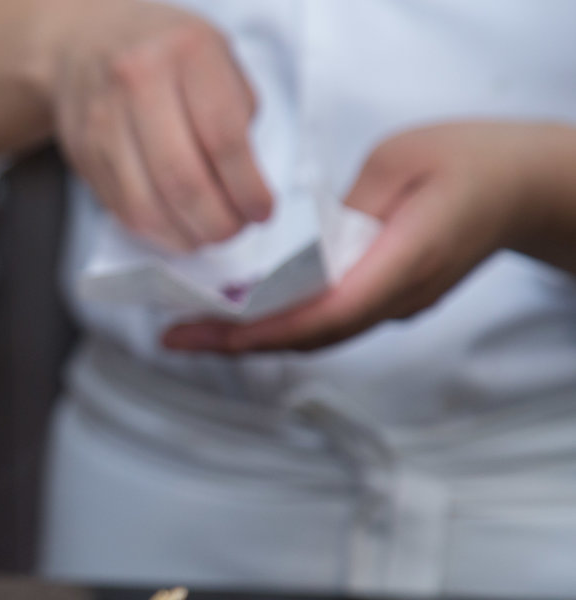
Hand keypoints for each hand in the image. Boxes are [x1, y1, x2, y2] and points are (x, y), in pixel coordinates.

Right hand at [40, 0, 272, 251]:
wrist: (83, 43)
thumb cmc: (165, 53)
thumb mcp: (217, 55)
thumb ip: (238, 109)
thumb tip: (246, 181)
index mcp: (186, 52)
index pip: (223, 138)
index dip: (247, 187)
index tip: (261, 210)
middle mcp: (139, 83)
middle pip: (182, 179)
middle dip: (217, 221)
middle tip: (236, 229)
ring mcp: (104, 122)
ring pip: (148, 206)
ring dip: (187, 234)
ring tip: (210, 234)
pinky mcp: (84, 155)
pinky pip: (123, 211)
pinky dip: (158, 233)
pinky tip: (179, 230)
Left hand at [163, 121, 553, 353]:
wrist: (522, 188)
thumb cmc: (469, 161)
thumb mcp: (401, 160)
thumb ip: (349, 206)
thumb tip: (305, 247)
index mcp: (404, 260)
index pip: (328, 311)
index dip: (268, 327)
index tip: (217, 331)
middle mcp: (397, 298)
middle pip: (310, 336)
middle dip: (240, 341)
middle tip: (175, 337)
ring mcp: (394, 308)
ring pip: (315, 337)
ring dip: (253, 338)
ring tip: (192, 333)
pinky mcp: (386, 303)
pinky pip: (325, 323)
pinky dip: (279, 325)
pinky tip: (239, 315)